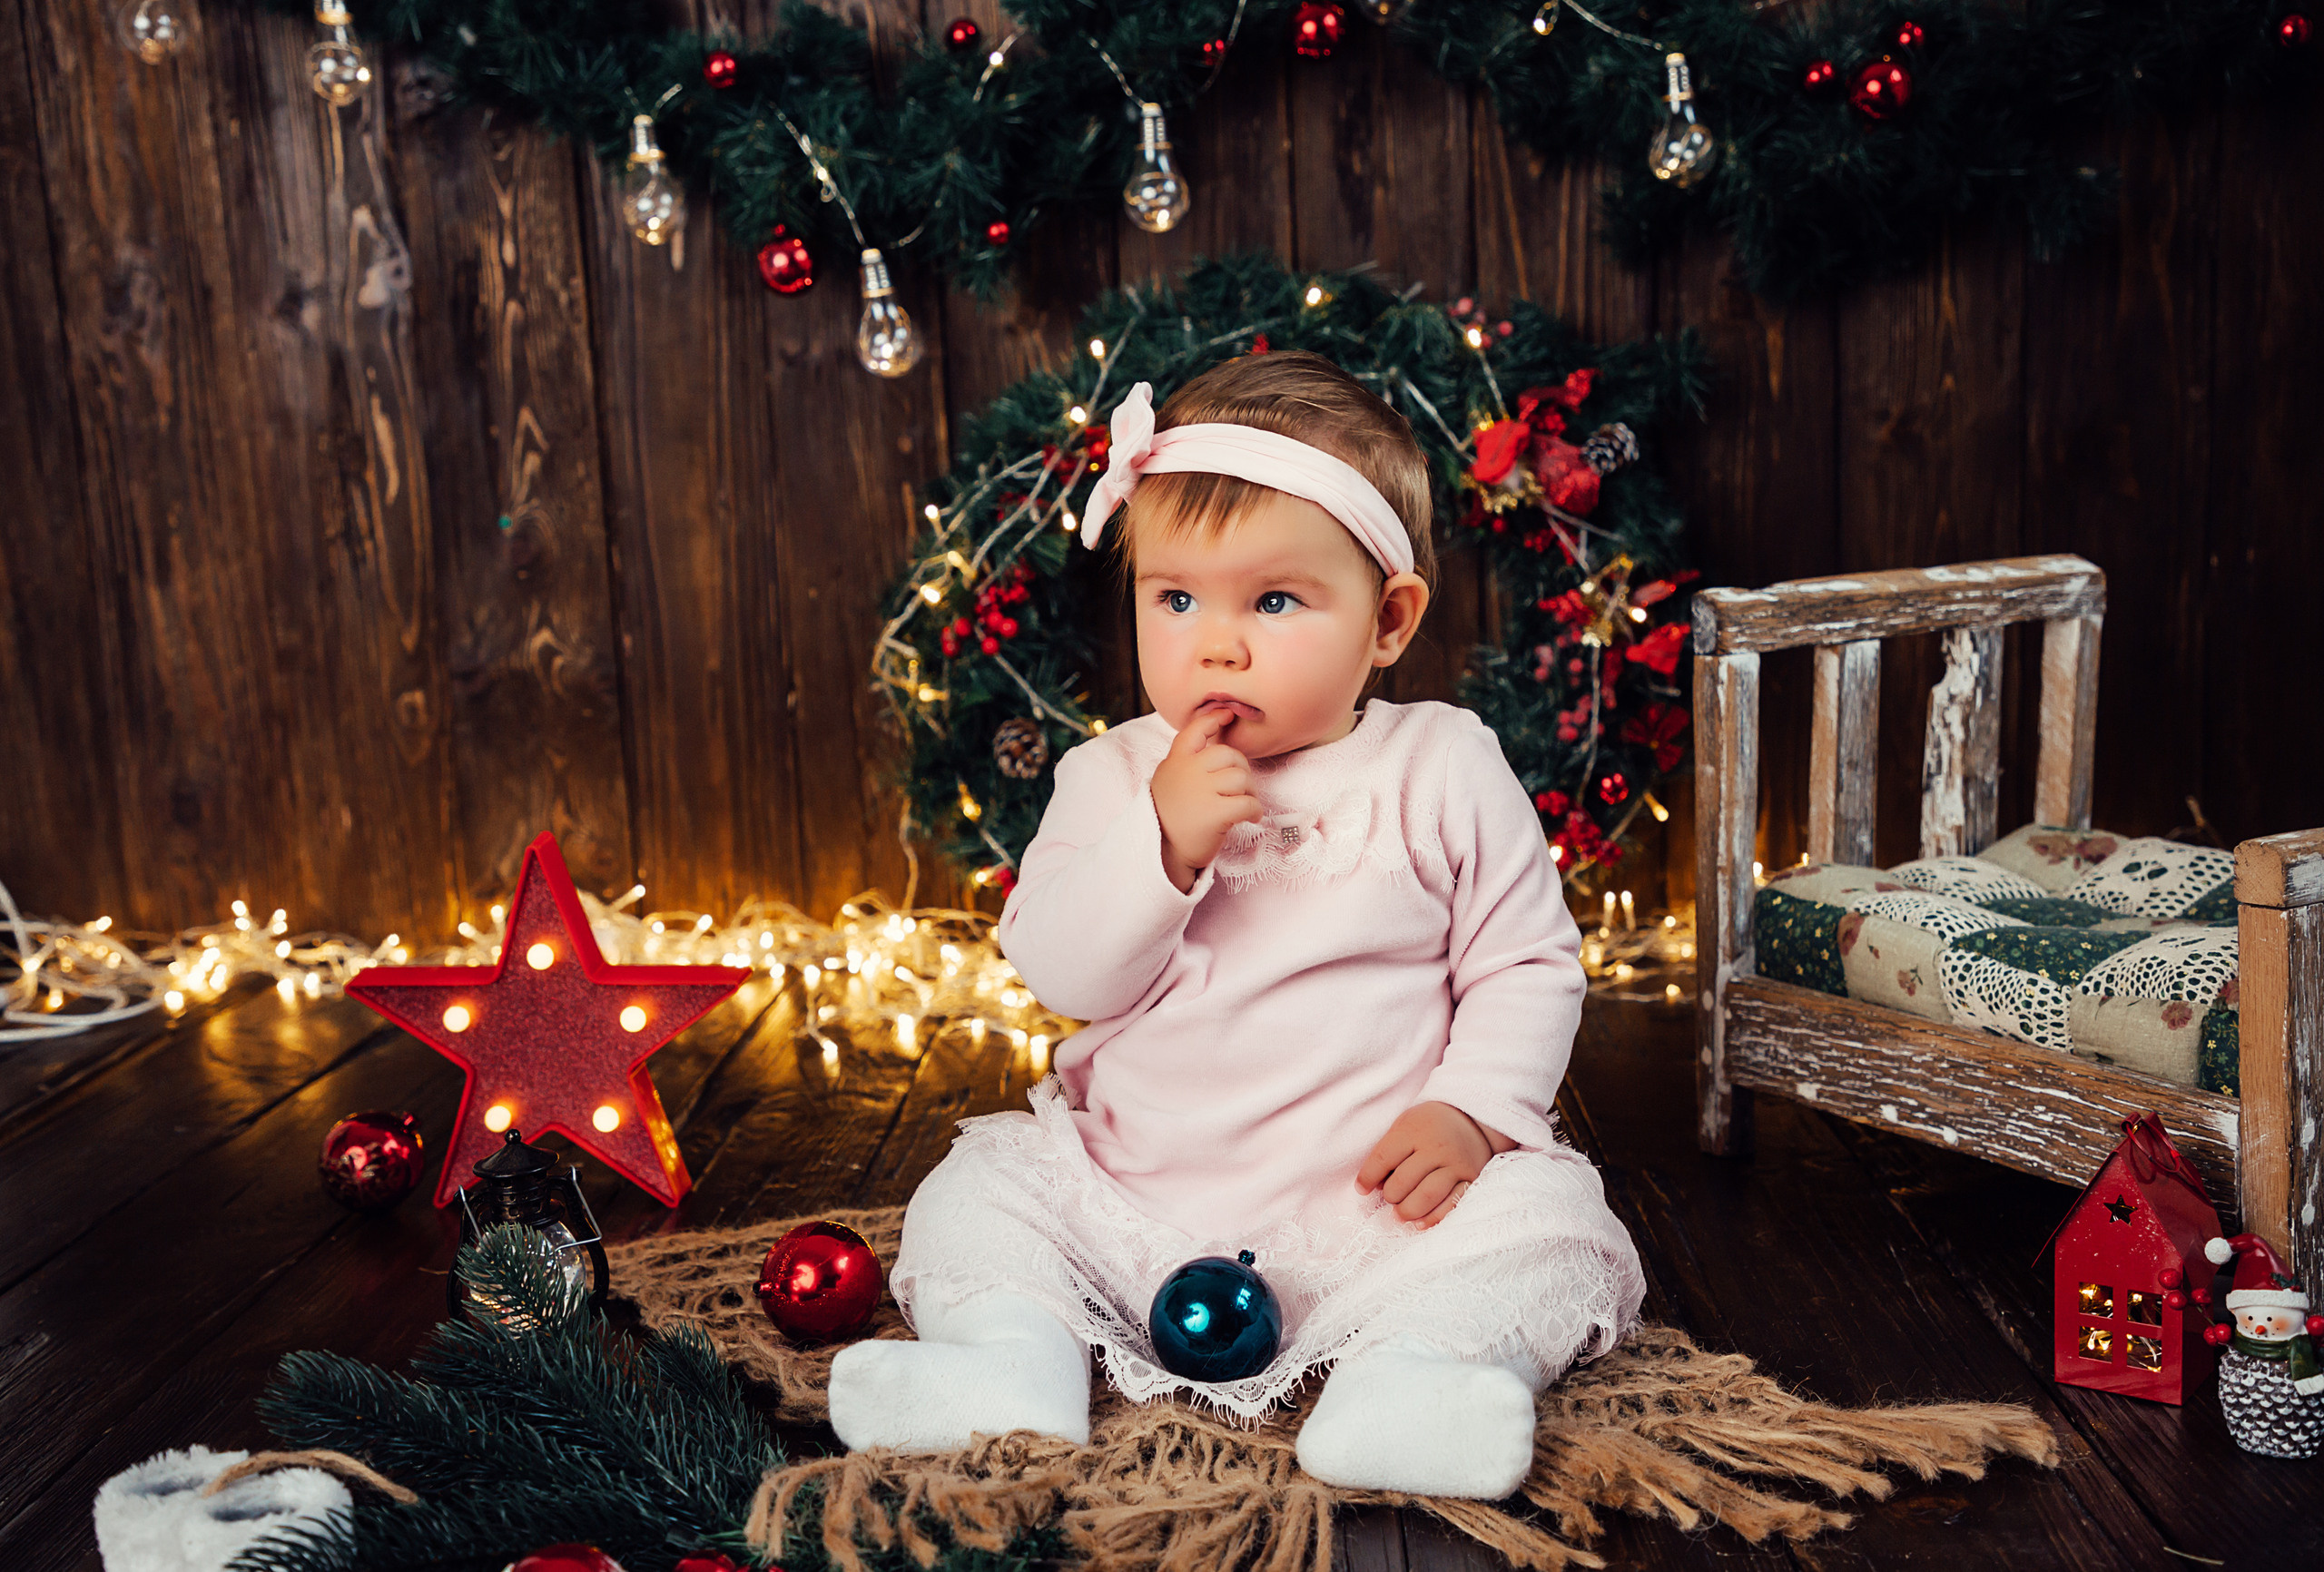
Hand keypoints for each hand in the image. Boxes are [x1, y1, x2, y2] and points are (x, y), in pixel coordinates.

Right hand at [1151, 706, 1264, 892]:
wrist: (1161, 853)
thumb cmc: (1170, 818)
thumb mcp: (1168, 782)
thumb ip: (1186, 764)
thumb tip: (1215, 746)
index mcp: (1175, 762)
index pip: (1195, 730)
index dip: (1213, 718)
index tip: (1227, 715)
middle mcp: (1188, 771)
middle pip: (1229, 754)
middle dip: (1241, 770)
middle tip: (1241, 790)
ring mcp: (1201, 791)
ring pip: (1242, 778)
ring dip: (1250, 792)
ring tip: (1244, 806)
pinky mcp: (1215, 813)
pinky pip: (1248, 803)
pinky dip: (1255, 811)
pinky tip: (1251, 818)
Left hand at [1356, 1102, 1507, 1227]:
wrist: (1471, 1120)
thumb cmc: (1428, 1126)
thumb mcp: (1405, 1126)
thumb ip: (1389, 1153)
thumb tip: (1374, 1187)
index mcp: (1414, 1130)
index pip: (1383, 1158)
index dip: (1367, 1178)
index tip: (1362, 1189)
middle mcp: (1436, 1147)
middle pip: (1403, 1181)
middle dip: (1390, 1196)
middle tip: (1389, 1198)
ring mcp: (1456, 1164)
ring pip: (1426, 1196)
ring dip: (1408, 1210)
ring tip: (1401, 1212)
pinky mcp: (1471, 1179)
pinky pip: (1451, 1204)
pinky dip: (1433, 1218)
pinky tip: (1420, 1223)